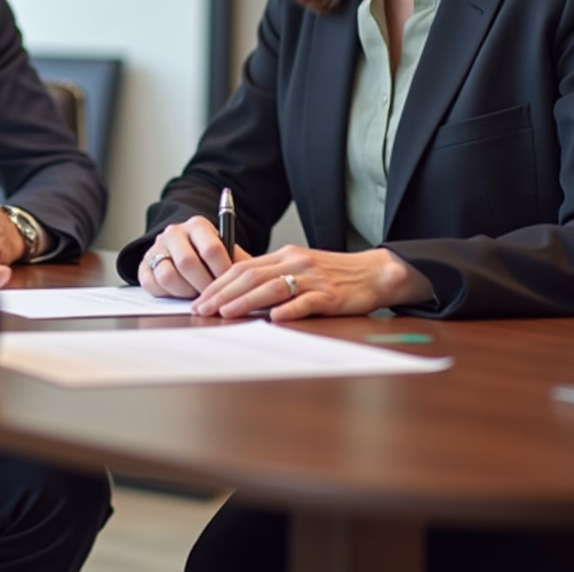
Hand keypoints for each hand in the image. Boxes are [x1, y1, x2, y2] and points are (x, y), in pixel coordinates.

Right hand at [138, 215, 248, 298]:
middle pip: (188, 263)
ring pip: (168, 275)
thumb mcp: (226, 252)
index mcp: (198, 225)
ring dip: (185, 291)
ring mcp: (157, 248)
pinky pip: (153, 284)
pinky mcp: (144, 265)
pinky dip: (168, 293)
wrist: (180, 249)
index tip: (232, 286)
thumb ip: (239, 262)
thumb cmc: (208, 254)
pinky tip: (181, 293)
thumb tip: (257, 280)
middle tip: (214, 297)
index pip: (212, 249)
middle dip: (203, 286)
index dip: (223, 272)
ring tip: (197, 295)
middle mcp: (174, 232)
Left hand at [191, 245, 433, 320]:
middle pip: (251, 276)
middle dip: (222, 294)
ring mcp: (312, 278)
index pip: (242, 267)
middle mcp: (295, 262)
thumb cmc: (333, 275)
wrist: (373, 273)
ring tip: (226, 313)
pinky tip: (274, 318)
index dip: (218, 284)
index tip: (200, 299)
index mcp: (284, 255)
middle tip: (202, 309)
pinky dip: (289, 309)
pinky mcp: (331, 296)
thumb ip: (272, 275)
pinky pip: (306, 302)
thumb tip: (237, 289)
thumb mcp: (299, 267)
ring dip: (245, 301)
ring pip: (272, 287)